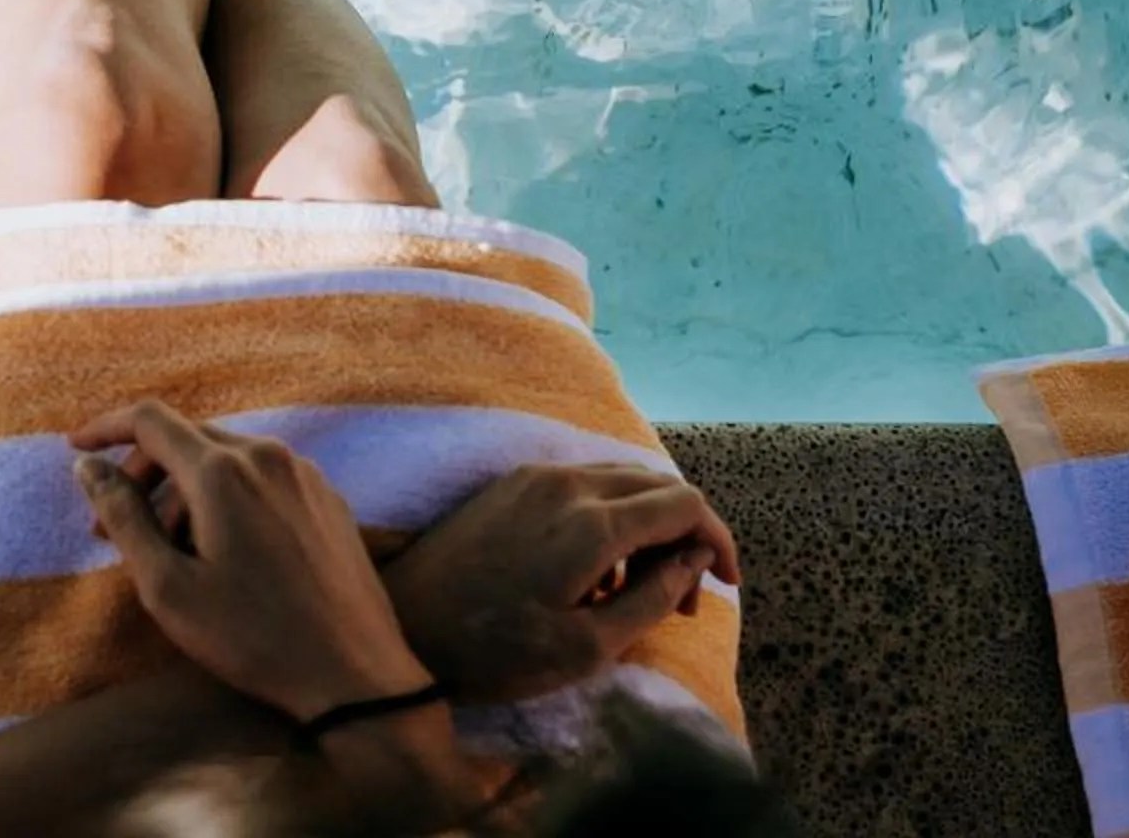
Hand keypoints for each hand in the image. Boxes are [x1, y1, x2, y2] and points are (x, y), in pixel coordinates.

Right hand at [72, 401, 433, 723]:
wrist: (352, 672)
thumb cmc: (252, 637)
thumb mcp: (167, 587)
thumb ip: (124, 517)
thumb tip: (88, 466)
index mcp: (223, 470)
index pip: (150, 420)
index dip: (106, 428)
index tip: (76, 448)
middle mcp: (267, 456)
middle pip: (186, 439)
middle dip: (143, 474)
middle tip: (114, 530)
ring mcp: (304, 474)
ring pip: (225, 460)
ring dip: (185, 492)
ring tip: (170, 553)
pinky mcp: (326, 499)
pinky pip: (262, 480)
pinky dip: (227, 499)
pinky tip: (222, 553)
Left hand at [380, 464, 739, 704]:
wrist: (402, 626)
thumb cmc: (493, 652)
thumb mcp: (586, 647)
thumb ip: (653, 599)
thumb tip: (696, 561)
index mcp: (592, 523)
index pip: (684, 504)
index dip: (718, 541)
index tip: (726, 585)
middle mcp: (567, 482)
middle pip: (657, 485)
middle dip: (684, 536)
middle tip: (682, 598)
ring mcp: (535, 475)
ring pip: (621, 480)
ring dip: (647, 526)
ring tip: (637, 591)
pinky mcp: (511, 482)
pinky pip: (583, 484)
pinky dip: (609, 517)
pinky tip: (592, 572)